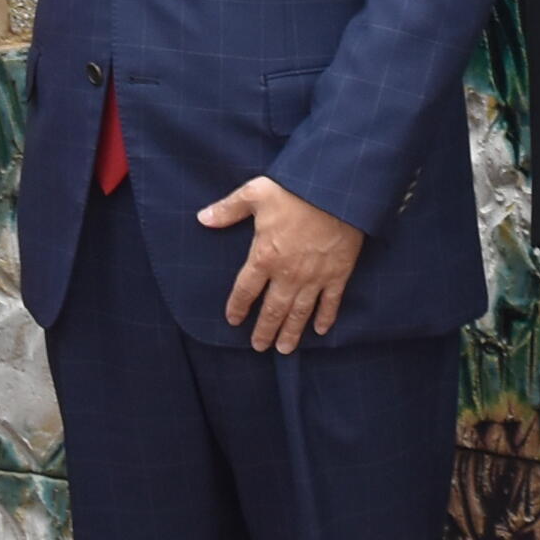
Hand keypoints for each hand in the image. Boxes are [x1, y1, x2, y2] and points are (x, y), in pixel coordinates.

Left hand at [200, 177, 361, 351]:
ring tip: (284, 349)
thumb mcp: (255, 193)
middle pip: (272, 310)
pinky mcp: (337, 274)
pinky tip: (320, 331)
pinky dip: (325, 318)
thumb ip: (228, 210)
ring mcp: (314, 277)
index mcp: (264, 256)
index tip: (233, 320)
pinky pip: (330, 303)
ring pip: (299, 313)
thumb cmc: (294, 190)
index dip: (237, 307)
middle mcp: (287, 274)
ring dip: (290, 333)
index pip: (245, 291)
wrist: (336, 191)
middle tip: (259, 347)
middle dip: (264, 331)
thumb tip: (202, 218)